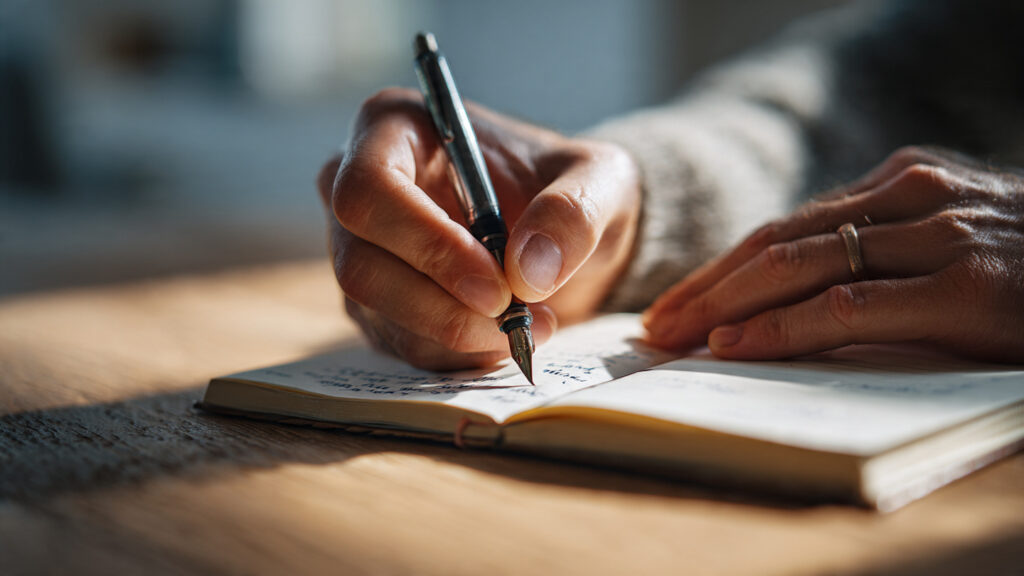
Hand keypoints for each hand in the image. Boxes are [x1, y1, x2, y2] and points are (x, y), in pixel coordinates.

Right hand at [318, 88, 640, 369]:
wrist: (562, 235)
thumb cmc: (569, 189)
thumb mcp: (601, 182)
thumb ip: (574, 212)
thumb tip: (528, 271)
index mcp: (393, 128)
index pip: (368, 189)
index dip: (426, 244)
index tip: (497, 286)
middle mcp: (354, 187)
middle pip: (360, 264)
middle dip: (440, 306)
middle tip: (513, 319)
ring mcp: (358, 249)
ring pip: (377, 313)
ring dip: (456, 335)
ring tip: (528, 327)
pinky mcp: (374, 303)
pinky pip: (398, 344)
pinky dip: (456, 354)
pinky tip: (503, 337)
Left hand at [643, 146, 1023, 362]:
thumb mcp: (946, 246)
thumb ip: (880, 257)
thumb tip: (790, 303)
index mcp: (901, 185)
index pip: (785, 227)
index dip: (719, 270)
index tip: (672, 306)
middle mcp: (912, 197)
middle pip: (775, 242)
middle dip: (704, 289)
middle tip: (652, 328)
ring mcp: (939, 236)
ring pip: (798, 267)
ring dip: (722, 306)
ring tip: (671, 339)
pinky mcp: (966, 287)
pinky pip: (848, 307)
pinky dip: (782, 328)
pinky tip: (736, 348)